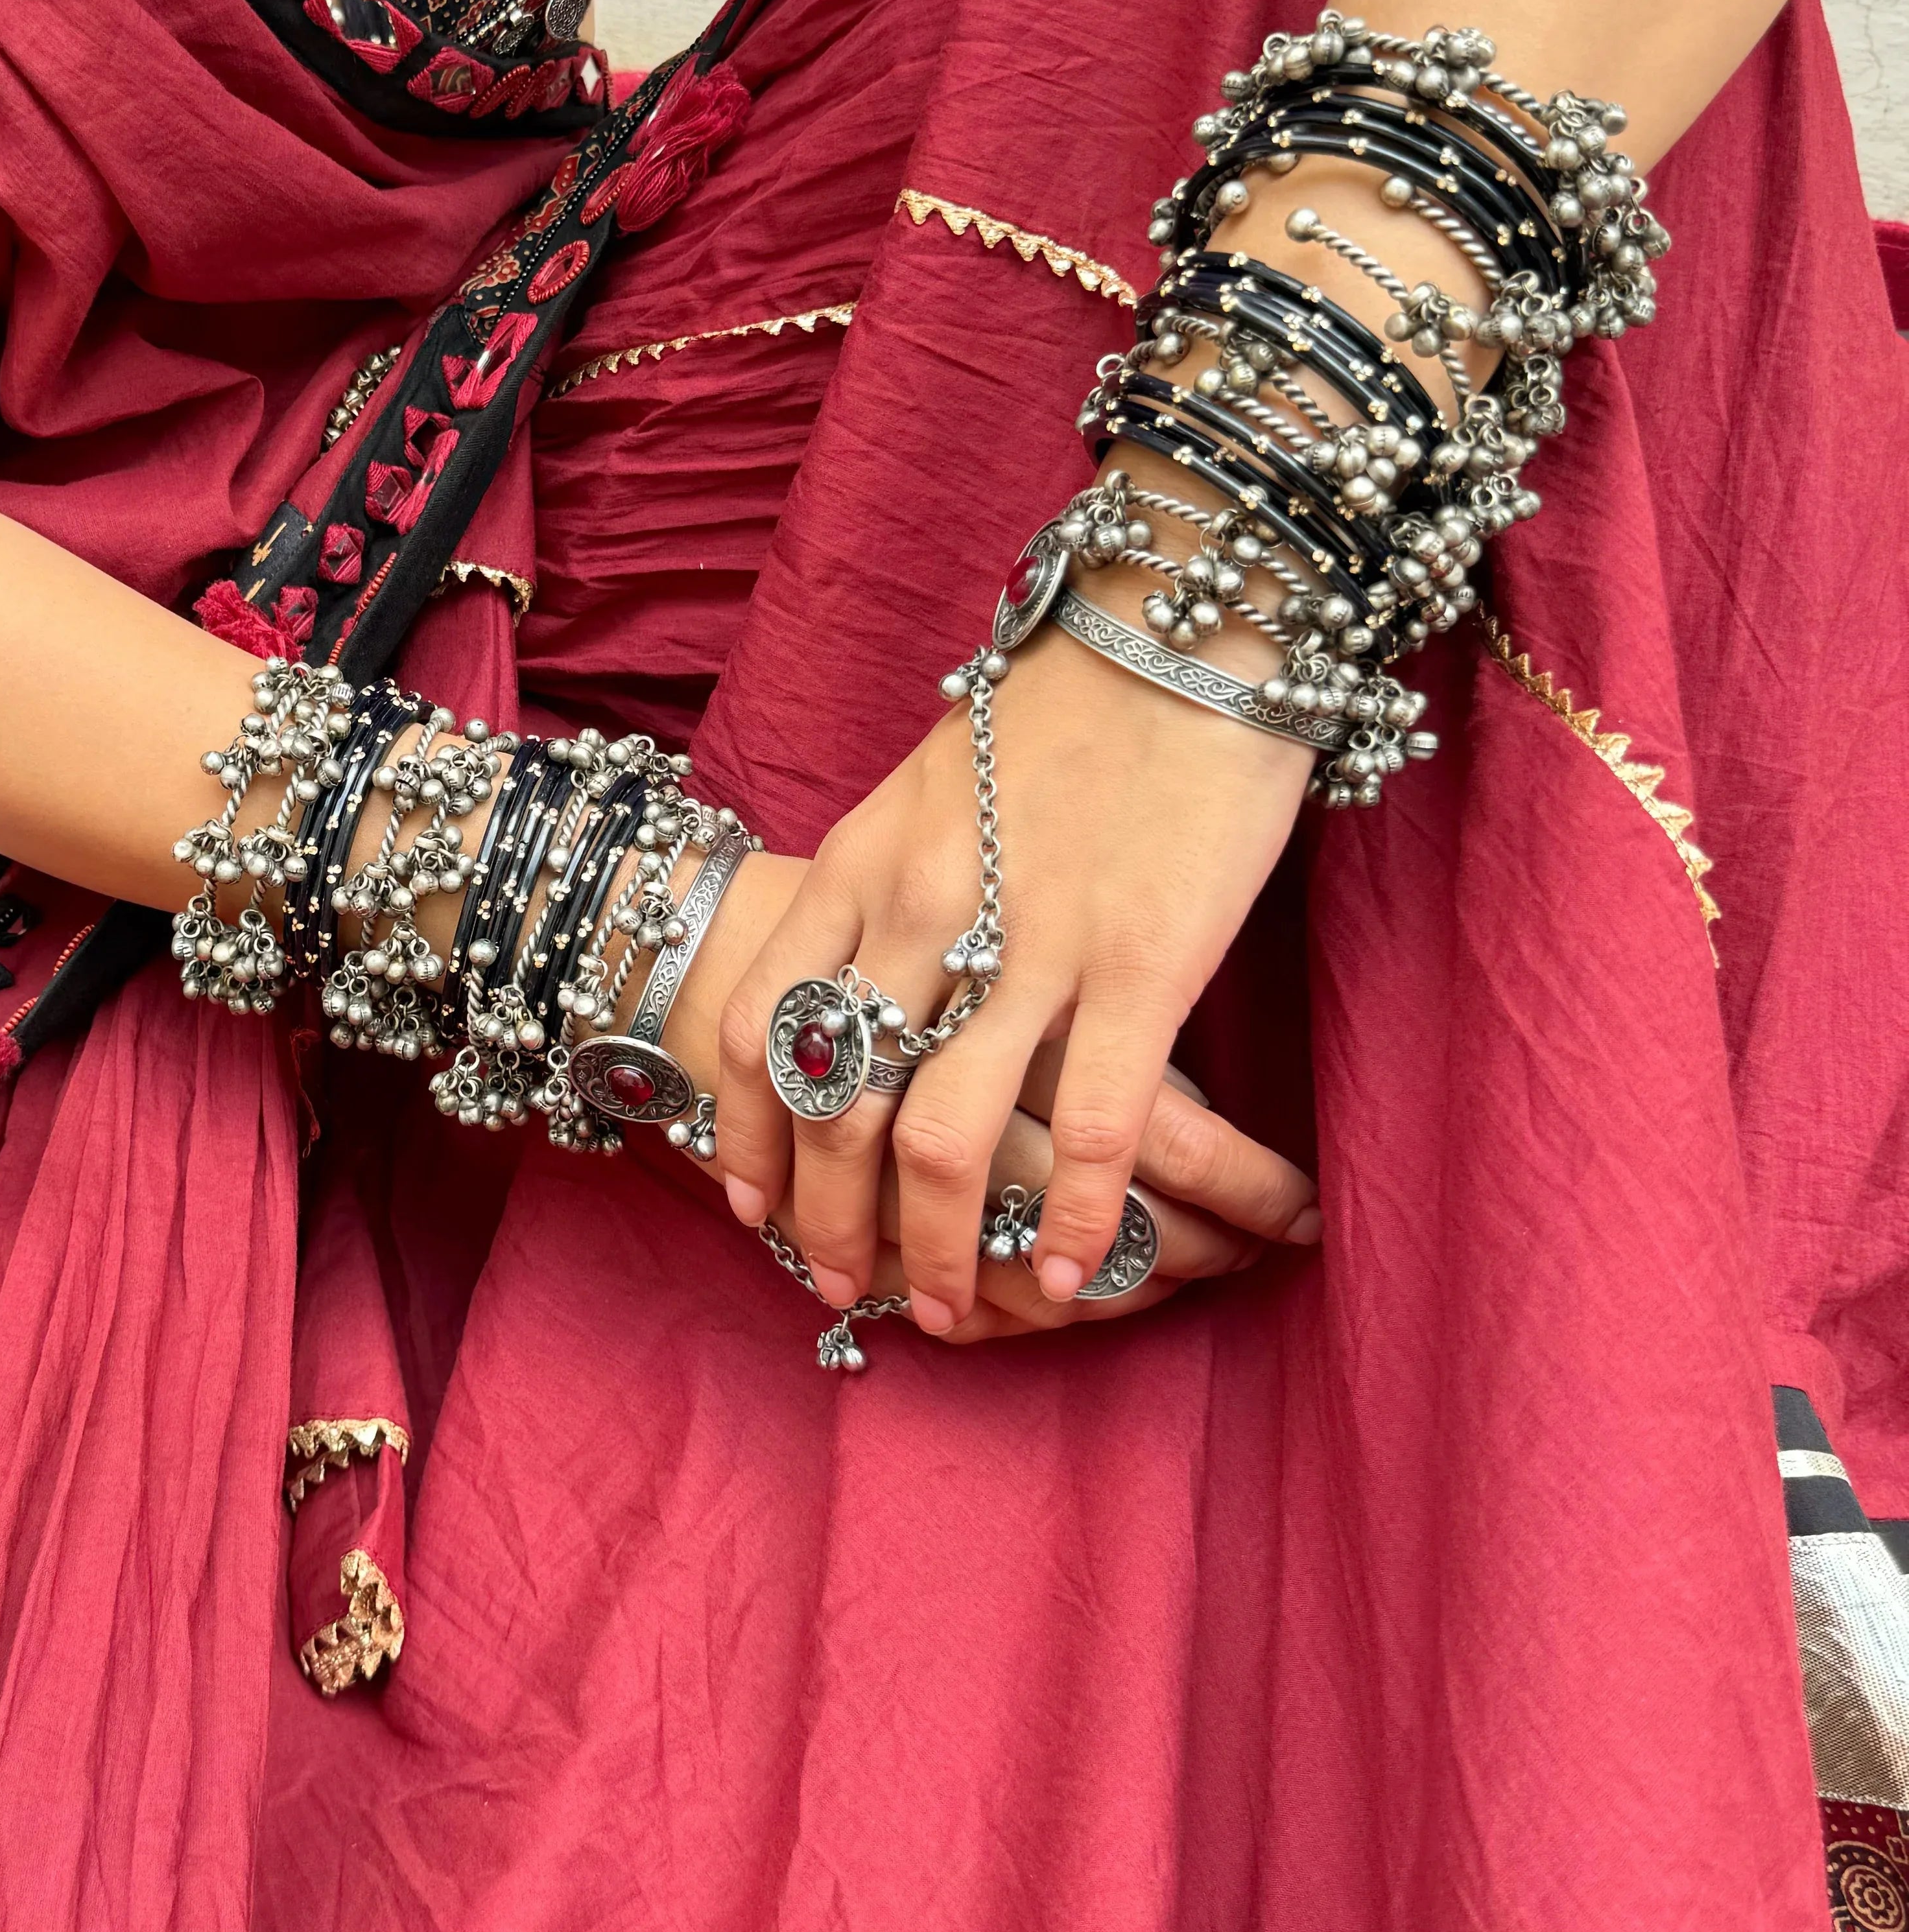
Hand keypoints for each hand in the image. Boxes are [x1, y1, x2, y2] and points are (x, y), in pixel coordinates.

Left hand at [708, 629, 1318, 1329]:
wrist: (1186, 620)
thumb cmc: (1067, 705)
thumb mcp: (931, 784)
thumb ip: (890, 882)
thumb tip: (863, 973)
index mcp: (859, 863)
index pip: (758, 1030)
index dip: (745, 1138)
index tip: (750, 1210)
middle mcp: (920, 911)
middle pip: (834, 1107)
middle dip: (828, 1225)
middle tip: (840, 1293)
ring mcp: (1026, 942)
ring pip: (939, 1136)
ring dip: (933, 1247)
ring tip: (943, 1310)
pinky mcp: (1138, 964)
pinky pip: (1087, 1126)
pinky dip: (1069, 1219)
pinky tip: (1066, 1274)